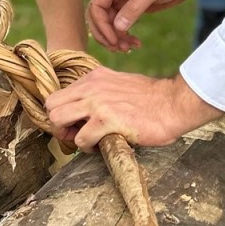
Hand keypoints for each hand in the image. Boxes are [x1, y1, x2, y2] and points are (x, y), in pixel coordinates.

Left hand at [44, 70, 222, 150]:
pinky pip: (81, 139)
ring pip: (57, 119)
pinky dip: (88, 148)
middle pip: (51, 106)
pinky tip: (103, 145)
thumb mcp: (120, 84)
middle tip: (76, 133)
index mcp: (94, 77)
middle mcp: (91, 87)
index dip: (63, 112)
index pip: (60, 94)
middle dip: (59, 124)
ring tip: (87, 140)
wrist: (173, 104)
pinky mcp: (106, 120)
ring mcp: (97, 103)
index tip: (77, 123)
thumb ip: (101, 92)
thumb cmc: (151, 99)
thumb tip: (86, 111)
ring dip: (69, 135)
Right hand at [87, 0, 218, 52]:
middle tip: (119, 48)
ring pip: (109, 23)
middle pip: (99, 17)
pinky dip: (124, 36)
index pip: (97, 6)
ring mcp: (122, 0)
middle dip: (106, 34)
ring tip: (128, 48)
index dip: (101, 25)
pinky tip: (134, 43)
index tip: (113, 40)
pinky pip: (120, 25)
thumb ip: (134, 8)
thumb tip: (118, 27)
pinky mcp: (131, 8)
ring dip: (115, 38)